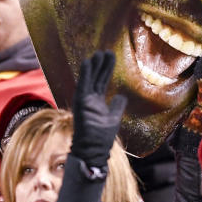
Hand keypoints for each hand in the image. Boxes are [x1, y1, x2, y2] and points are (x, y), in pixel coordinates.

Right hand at [71, 51, 126, 169]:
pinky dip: (85, 74)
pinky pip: (83, 85)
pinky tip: (88, 62)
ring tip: (98, 53)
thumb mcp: (113, 118)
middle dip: (101, 65)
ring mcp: (84, 101)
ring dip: (93, 66)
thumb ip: (117, 106)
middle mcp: (90, 100)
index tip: (110, 57)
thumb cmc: (102, 138)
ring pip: (89, 79)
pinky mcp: (80, 103)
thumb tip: (121, 96)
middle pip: (96, 78)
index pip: (102, 81)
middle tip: (106, 51)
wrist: (94, 150)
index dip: (106, 70)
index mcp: (97, 102)